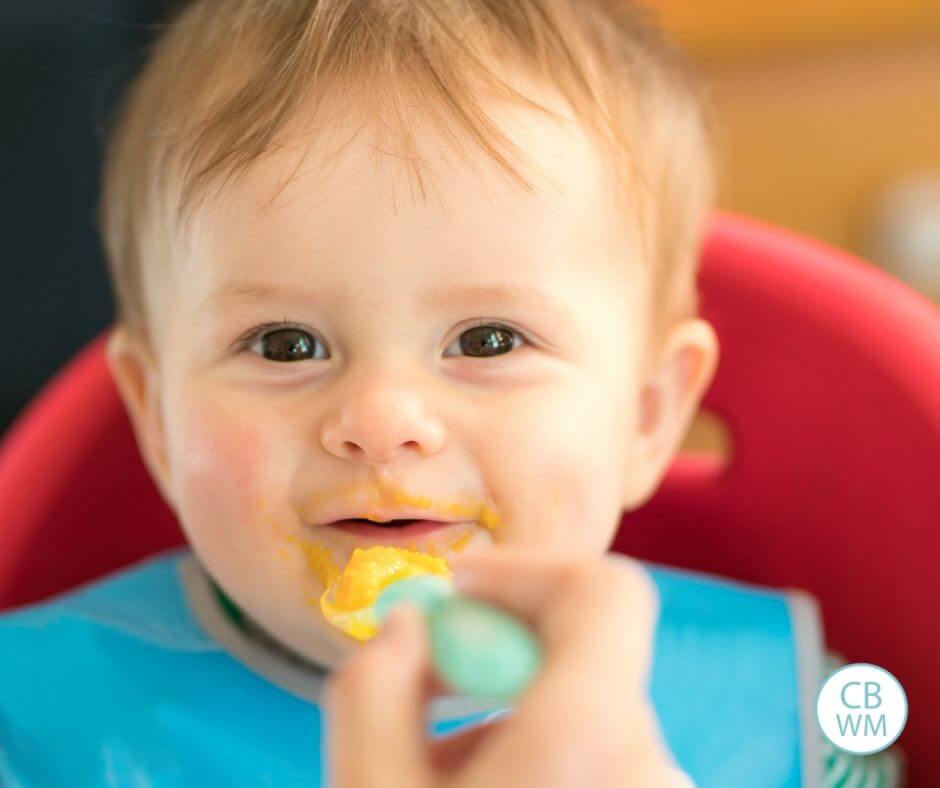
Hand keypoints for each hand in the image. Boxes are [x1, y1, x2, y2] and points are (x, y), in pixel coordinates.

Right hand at [324, 546, 692, 786]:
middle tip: (417, 686)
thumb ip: (371, 691)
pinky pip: (600, 749)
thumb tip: (409, 625)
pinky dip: (537, 748)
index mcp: (590, 744)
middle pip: (580, 645)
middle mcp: (650, 764)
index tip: (450, 598)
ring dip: (503, 707)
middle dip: (491, 645)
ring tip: (434, 768)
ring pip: (582, 702)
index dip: (522, 571)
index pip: (605, 590)